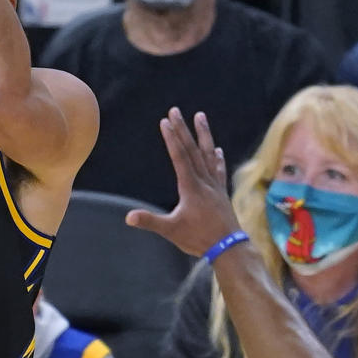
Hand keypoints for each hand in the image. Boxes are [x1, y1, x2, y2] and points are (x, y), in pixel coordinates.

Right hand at [126, 109, 239, 255]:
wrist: (229, 247)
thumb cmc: (199, 238)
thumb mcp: (171, 230)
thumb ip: (150, 221)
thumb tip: (128, 217)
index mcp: (190, 187)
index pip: (179, 157)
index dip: (171, 138)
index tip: (165, 121)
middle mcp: (203, 181)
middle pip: (192, 150)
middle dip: (182, 129)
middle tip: (175, 111)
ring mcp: (214, 185)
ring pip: (207, 154)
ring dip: (203, 134)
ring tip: (200, 116)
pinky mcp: (221, 192)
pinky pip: (218, 169)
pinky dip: (216, 158)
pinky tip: (217, 149)